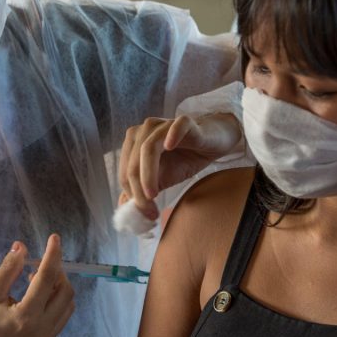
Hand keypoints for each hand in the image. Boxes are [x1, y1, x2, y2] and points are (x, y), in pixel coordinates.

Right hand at [0, 234, 75, 336]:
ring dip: (59, 284)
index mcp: (25, 315)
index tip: (54, 238)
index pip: (45, 279)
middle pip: (64, 289)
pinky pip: (67, 311)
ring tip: (39, 281)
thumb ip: (6, 270)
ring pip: (69, 300)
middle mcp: (42, 326)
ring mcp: (51, 334)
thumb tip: (22, 246)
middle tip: (40, 266)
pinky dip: (59, 297)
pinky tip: (44, 295)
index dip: (52, 256)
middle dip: (56, 271)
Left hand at [118, 113, 241, 219]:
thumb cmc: (184, 159)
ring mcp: (163, 124)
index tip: (146, 215)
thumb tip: (124, 208)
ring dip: (148, 175)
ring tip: (154, 195)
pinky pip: (176, 126)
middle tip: (151, 212)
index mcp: (133, 144)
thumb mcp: (162, 179)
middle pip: (133, 163)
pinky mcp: (185, 121)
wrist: (212, 143)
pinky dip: (172, 135)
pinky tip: (170, 147)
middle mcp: (144, 131)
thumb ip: (143, 191)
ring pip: (148, 148)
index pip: (126, 172)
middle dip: (139, 191)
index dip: (132, 196)